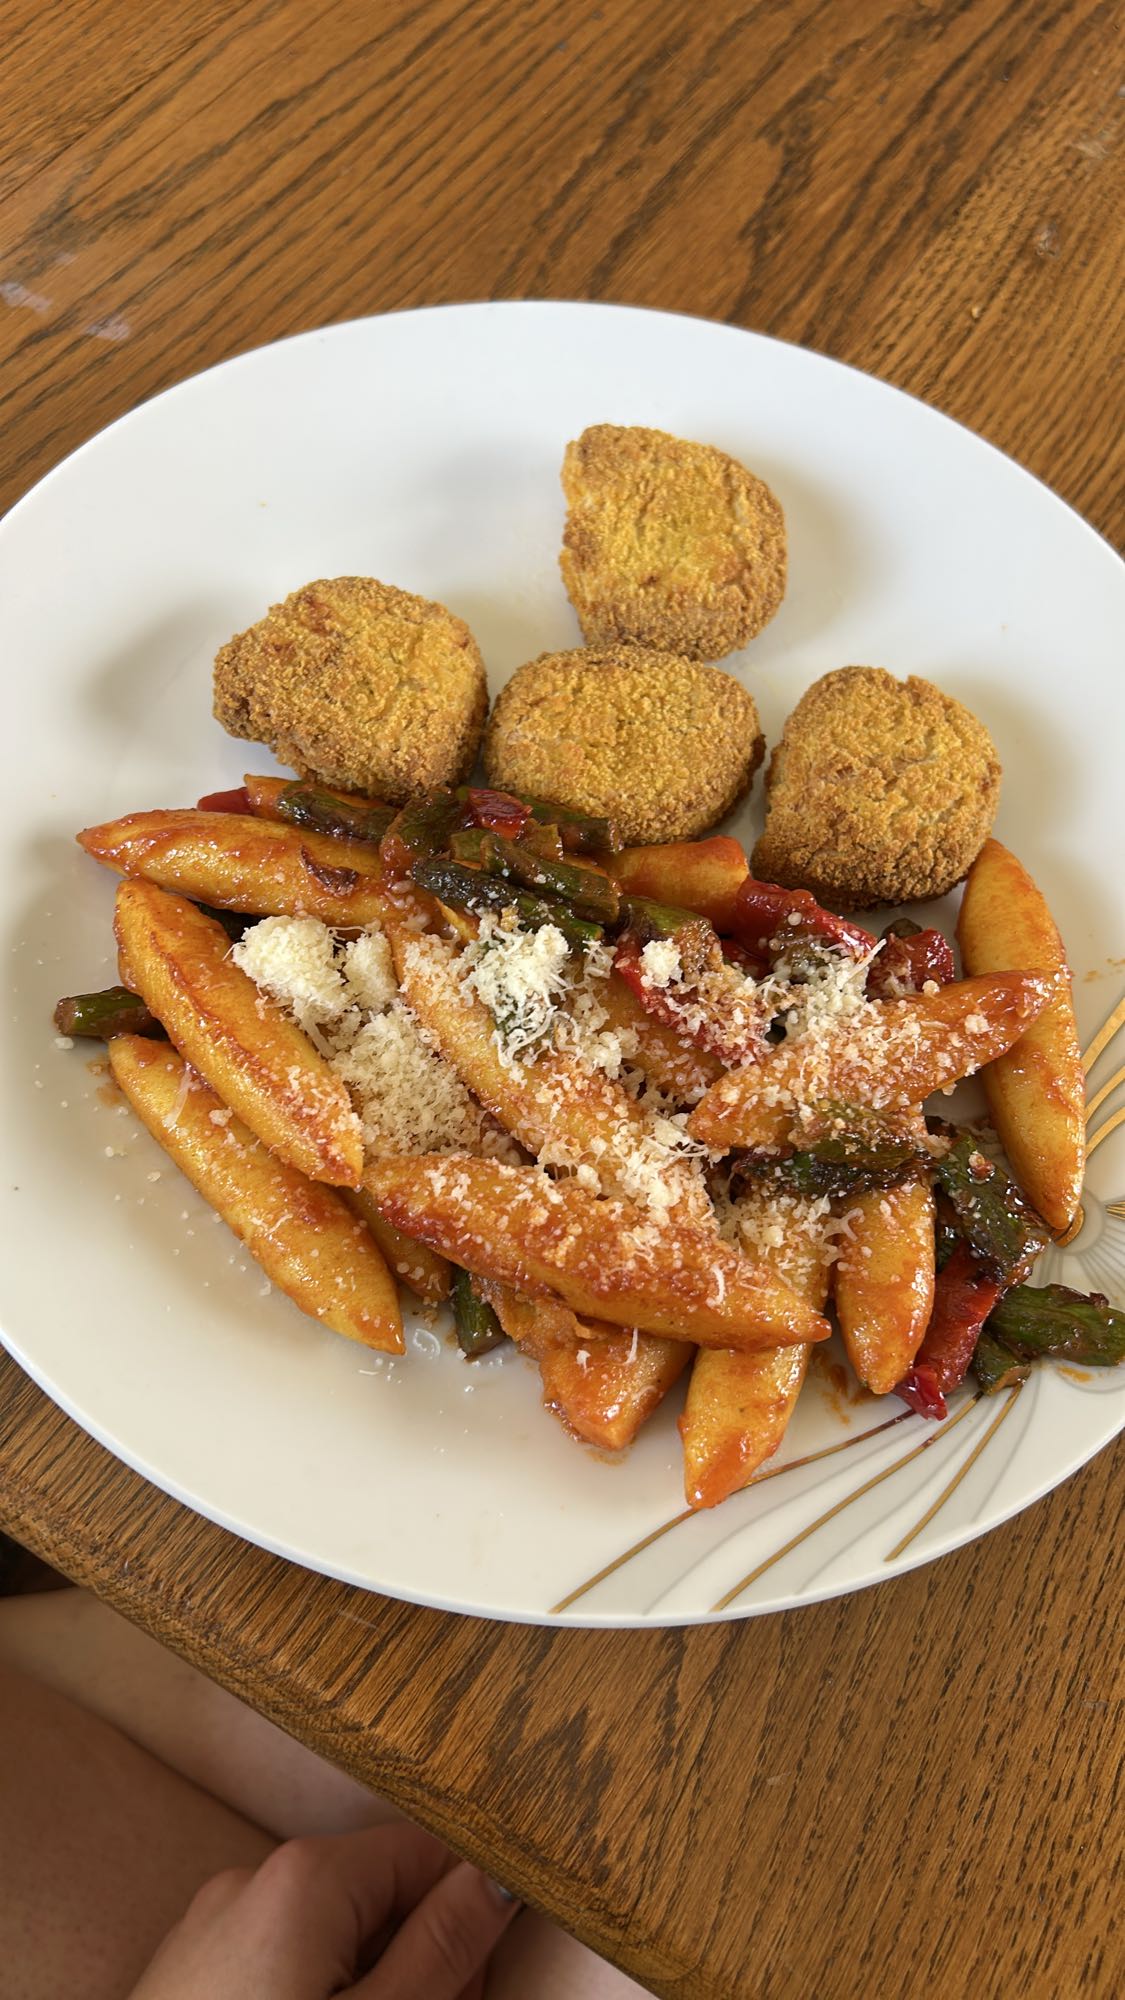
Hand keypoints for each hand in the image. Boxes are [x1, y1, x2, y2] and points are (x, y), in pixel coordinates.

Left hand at [128, 1823, 519, 1999]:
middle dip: (412, 1959)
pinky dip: (309, 1998)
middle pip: (376, 1896)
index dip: (461, 1916)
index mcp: (306, 1875)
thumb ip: (442, 1946)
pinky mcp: (188, 1973)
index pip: (425, 1852)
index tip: (470, 1983)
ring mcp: (212, 1925)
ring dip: (365, 1987)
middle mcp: (254, 1879)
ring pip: (326, 1938)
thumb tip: (498, 1877)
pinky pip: (275, 1964)